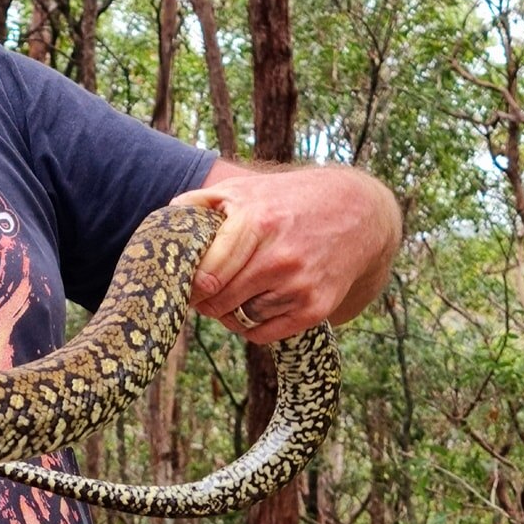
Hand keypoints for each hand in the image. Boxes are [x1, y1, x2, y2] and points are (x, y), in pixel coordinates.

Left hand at [174, 164, 399, 345]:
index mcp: (257, 224)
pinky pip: (265, 334)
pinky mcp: (317, 308)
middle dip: (201, 301)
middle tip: (197, 294)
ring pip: (241, 318)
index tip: (180, 283)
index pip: (207, 275)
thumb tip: (166, 219)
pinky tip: (247, 307)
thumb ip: (199, 202)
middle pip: (220, 301)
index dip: (187, 285)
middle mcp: (280, 259)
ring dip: (226, 312)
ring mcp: (301, 286)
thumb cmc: (286, 200)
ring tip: (226, 295)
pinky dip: (248, 326)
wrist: (357, 213)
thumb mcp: (243, 190)